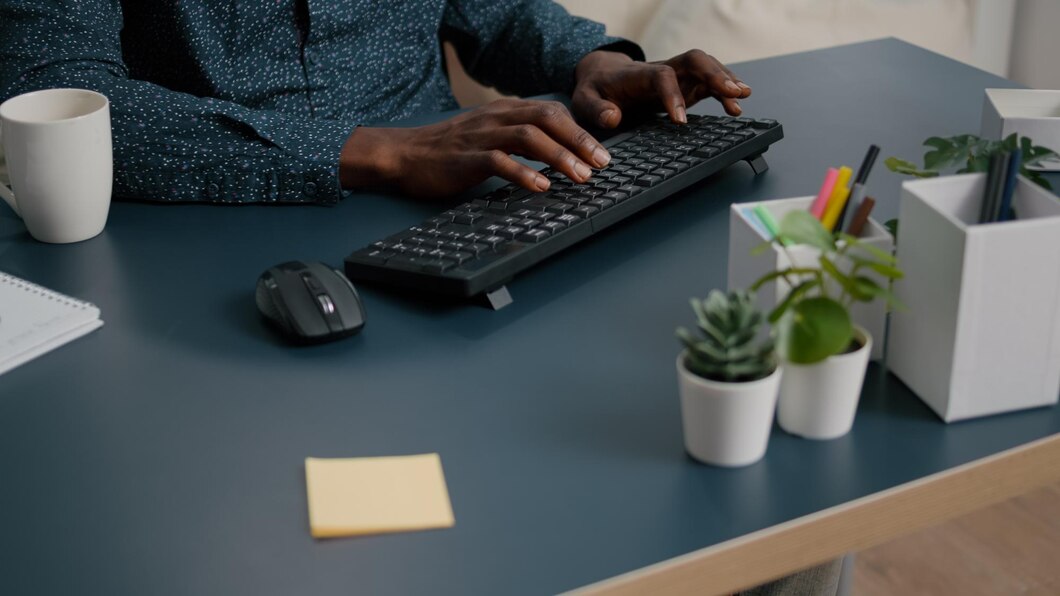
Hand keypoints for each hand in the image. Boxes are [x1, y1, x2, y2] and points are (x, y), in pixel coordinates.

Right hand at [338, 99, 611, 197]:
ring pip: (529, 137)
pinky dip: (524, 173)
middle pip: (547, 119)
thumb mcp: (488, 136)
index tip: (601, 153)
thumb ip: (518, 139)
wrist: (405, 155)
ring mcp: (481, 137)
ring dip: (559, 157)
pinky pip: (500, 161)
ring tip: (580, 176)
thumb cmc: (449, 151)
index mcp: (504, 111)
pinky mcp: (466, 158)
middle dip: (579, 141)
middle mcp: (496, 118)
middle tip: (601, 164)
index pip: (551, 111)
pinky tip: (541, 186)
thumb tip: (556, 156)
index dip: (579, 131)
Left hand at [572, 49, 751, 128]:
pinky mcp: (684, 86)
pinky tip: (736, 107)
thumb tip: (614, 118)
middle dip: (714, 74)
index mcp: (638, 74)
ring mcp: (676, 76)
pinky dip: (724, 93)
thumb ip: (596, 109)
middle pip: (692, 60)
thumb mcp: (584, 101)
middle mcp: (662, 70)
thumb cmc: (595, 89)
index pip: (661, 76)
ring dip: (726, 80)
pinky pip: (708, 84)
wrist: (601, 76)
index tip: (680, 121)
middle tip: (732, 93)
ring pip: (706, 68)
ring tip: (742, 98)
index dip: (673, 95)